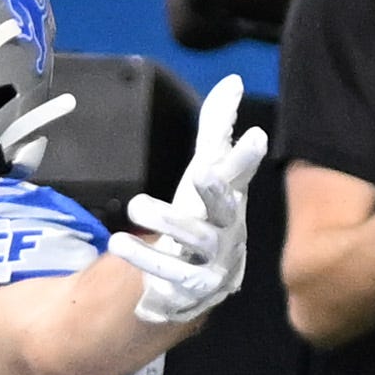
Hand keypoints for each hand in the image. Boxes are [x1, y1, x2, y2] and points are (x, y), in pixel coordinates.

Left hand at [109, 72, 268, 326]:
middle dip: (217, 192)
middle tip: (202, 171)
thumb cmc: (202, 217)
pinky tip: (120, 244)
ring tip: (135, 205)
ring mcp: (214, 265)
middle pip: (227, 212)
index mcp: (231, 203)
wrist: (196, 283)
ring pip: (196, 244)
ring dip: (168, 224)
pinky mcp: (192, 292)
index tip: (255, 135)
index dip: (246, 158)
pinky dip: (147, 260)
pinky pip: (172, 277)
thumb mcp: (204, 173)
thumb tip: (232, 81)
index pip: (241, 176)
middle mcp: (229, 234)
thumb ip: (215, 129)